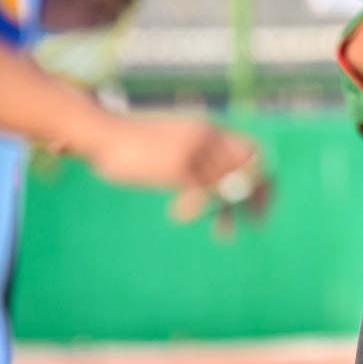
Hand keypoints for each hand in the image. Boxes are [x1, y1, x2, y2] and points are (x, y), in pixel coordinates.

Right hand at [73, 114, 271, 238]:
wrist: (100, 130)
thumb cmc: (131, 140)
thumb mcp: (171, 140)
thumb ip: (194, 155)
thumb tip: (212, 181)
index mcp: (208, 128)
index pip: (252, 151)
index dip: (262, 177)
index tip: (260, 201)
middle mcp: (206, 137)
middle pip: (249, 169)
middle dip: (258, 198)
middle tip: (258, 223)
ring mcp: (193, 151)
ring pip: (227, 186)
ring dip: (226, 213)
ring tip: (223, 235)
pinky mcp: (176, 167)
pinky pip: (200, 195)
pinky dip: (194, 211)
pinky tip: (177, 216)